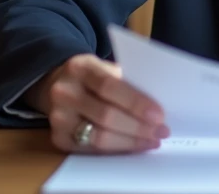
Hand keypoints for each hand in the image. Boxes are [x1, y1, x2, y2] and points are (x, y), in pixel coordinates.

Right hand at [32, 54, 169, 153]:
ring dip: (130, 142)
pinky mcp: (58, 138)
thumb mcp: (106, 68)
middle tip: (161, 132)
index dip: (135, 103)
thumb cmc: (93, 76)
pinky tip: (133, 147)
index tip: (159, 115)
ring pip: (98, 137)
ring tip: (151, 141)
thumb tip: (156, 107)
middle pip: (105, 115)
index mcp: (80, 68)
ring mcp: (58, 118)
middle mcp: (64, 93)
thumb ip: (127, 82)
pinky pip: (91, 150)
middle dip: (138, 127)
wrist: (56, 84)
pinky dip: (116, 150)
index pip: (109, 86)